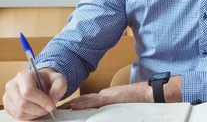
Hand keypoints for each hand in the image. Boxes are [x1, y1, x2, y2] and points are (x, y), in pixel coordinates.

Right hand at [3, 67, 65, 120]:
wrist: (41, 82)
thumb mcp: (59, 80)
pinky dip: (28, 117)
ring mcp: (7, 96)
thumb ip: (59, 87)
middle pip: (22, 104)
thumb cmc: (48, 81)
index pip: (28, 91)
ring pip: (19, 113)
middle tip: (48, 109)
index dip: (41, 101)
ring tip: (42, 109)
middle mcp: (12, 85)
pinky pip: (16, 117)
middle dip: (38, 110)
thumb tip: (52, 100)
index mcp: (24, 75)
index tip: (51, 106)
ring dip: (34, 114)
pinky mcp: (7, 106)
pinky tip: (35, 111)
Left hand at [60, 75, 182, 108]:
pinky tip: (72, 107)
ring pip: (84, 101)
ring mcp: (105, 96)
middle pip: (82, 101)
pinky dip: (82, 104)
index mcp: (105, 99)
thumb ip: (110, 109)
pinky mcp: (109, 98)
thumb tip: (101, 115)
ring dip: (72, 106)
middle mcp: (103, 96)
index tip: (64, 110)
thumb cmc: (138, 102)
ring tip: (58, 110)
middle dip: (69, 106)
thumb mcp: (120, 107)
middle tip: (55, 110)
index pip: (86, 102)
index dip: (74, 105)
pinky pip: (92, 102)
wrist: (148, 94)